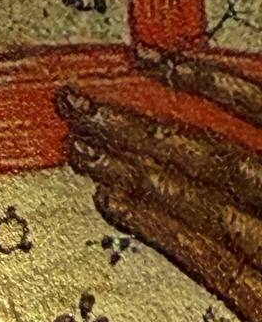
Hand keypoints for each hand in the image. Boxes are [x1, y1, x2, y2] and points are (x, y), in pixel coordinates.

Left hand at [59, 52, 261, 321]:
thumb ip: (253, 167)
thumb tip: (232, 113)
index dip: (212, 80)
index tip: (150, 58)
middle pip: (221, 158)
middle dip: (144, 127)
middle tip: (78, 103)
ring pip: (209, 205)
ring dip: (138, 172)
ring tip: (83, 147)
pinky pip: (214, 263)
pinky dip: (162, 228)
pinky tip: (116, 202)